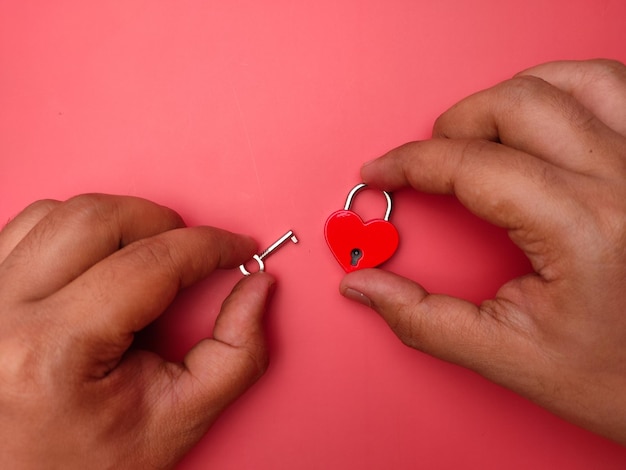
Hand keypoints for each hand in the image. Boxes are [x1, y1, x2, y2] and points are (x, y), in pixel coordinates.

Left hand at [0, 195, 274, 468]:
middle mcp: (0, 314)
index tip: (236, 247)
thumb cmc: (86, 465)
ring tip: (144, 261)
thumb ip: (236, 355)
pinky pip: (26, 227)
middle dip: (161, 222)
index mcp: (51, 351)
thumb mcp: (177, 421)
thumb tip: (257, 288)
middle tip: (191, 254)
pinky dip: (74, 231)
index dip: (208, 246)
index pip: (149, 264)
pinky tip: (99, 263)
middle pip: (97, 218)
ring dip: (117, 222)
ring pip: (58, 213)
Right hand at [341, 59, 625, 443]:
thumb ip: (425, 319)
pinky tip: (541, 119)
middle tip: (429, 160)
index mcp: (582, 230)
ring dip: (510, 96)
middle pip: (516, 105)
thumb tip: (365, 286)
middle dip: (453, 125)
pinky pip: (615, 87)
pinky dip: (566, 89)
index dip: (410, 163)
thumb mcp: (511, 357)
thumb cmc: (621, 378)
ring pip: (571, 80)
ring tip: (481, 132)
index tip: (382, 172)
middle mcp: (624, 182)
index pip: (471, 165)